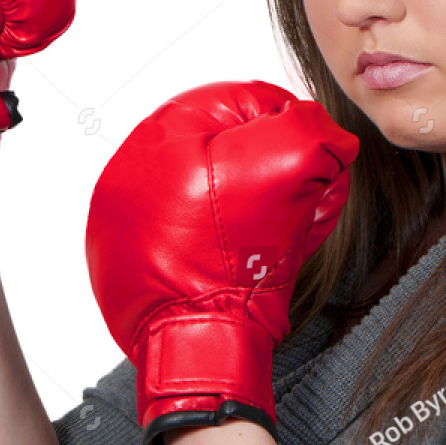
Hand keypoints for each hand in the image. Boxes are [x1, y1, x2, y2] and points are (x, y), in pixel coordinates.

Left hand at [85, 79, 358, 444]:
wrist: (199, 340)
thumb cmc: (233, 262)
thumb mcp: (289, 170)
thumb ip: (312, 131)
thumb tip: (323, 133)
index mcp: (164, 128)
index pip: (247, 104)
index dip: (293, 138)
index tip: (308, 173)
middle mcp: (131, 164)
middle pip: (225, 148)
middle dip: (266, 175)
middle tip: (288, 209)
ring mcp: (122, 209)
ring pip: (205, 189)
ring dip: (241, 208)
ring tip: (262, 240)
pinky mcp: (123, 249)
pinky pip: (181, 229)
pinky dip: (210, 239)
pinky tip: (231, 258)